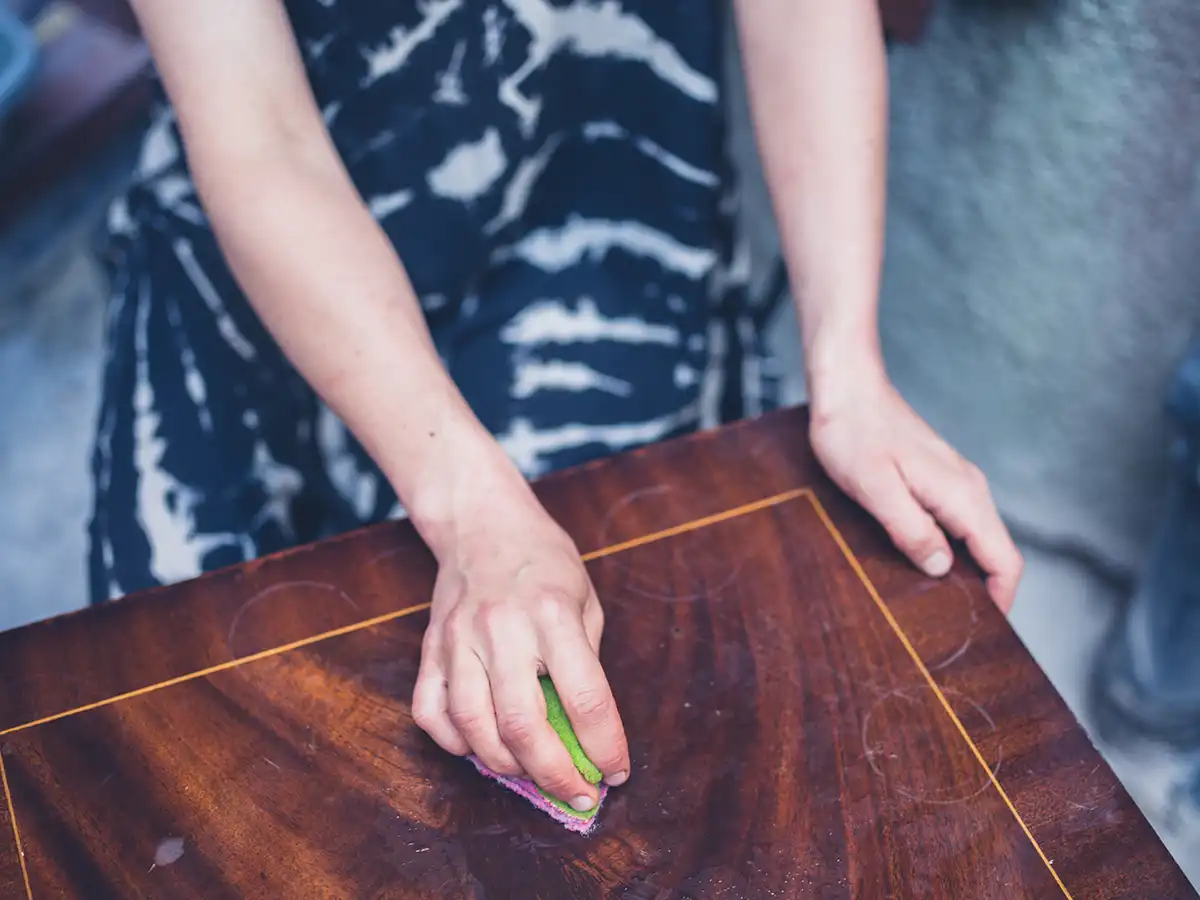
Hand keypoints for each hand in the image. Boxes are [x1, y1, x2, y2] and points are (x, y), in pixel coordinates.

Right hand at [409, 456, 629, 810]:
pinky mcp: (429, 647)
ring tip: (532, 772)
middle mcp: (501, 627)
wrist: (481, 521)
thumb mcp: (584, 599)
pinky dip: (455, 743)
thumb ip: (585, 660)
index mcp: (552, 613)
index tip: (616, 771)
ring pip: (473, 726)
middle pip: (522, 724)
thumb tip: (586, 732)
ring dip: (505, 765)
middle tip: (577, 792)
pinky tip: (480, 745)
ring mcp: (458, 638)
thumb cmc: (543, 560)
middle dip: (555, 774)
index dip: (604, 745)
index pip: (584, 697)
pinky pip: (431, 713)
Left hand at [809, 365, 1023, 611]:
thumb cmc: (854, 433)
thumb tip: (942, 568)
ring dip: (963, 571)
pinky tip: (920, 561)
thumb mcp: (876, 490)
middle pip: (994, 552)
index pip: (1004, 559)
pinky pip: (954, 523)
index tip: (984, 632)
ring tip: (934, 602)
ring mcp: (954, 482)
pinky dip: (947, 548)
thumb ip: (912, 530)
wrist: (846, 388)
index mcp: (962, 495)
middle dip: (983, 591)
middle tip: (953, 626)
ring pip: (973, 538)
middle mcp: (968, 489)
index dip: (1002, 599)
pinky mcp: (935, 478)